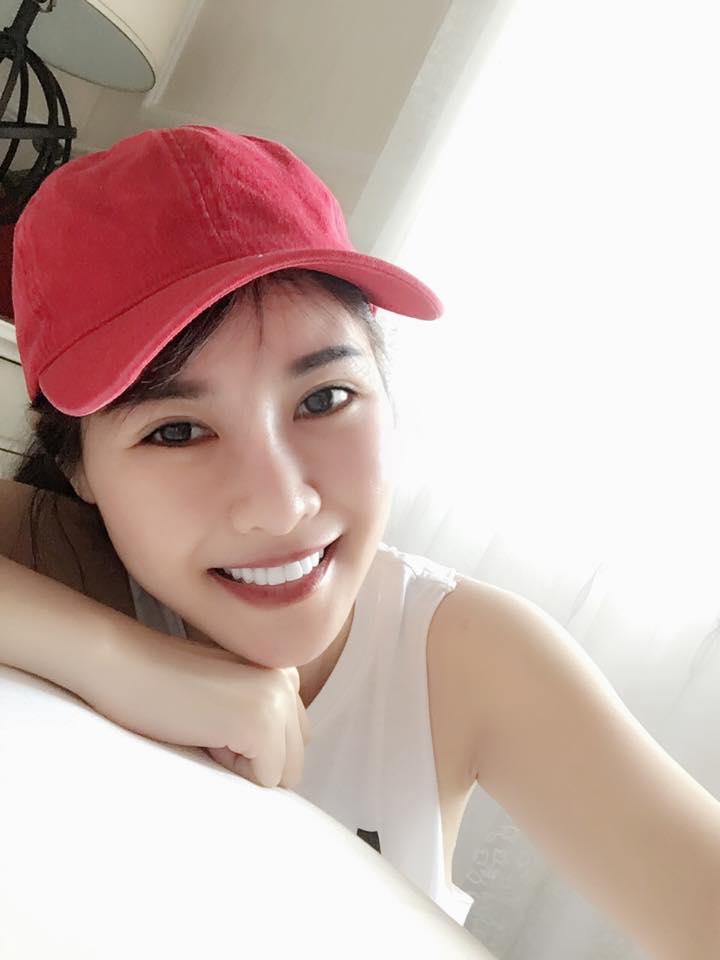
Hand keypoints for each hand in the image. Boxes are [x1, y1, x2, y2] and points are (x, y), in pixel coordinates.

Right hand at [86, 624, 310, 788]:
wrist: (119, 664)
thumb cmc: (161, 685)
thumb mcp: (226, 693)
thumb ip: (257, 713)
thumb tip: (280, 769)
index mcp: (282, 669)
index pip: (292, 741)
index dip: (248, 748)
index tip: (210, 719)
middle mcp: (288, 679)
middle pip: (294, 758)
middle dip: (252, 761)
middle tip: (205, 728)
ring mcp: (277, 698)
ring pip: (284, 773)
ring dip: (243, 767)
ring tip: (204, 729)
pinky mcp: (260, 722)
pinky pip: (265, 780)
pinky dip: (232, 773)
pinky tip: (202, 735)